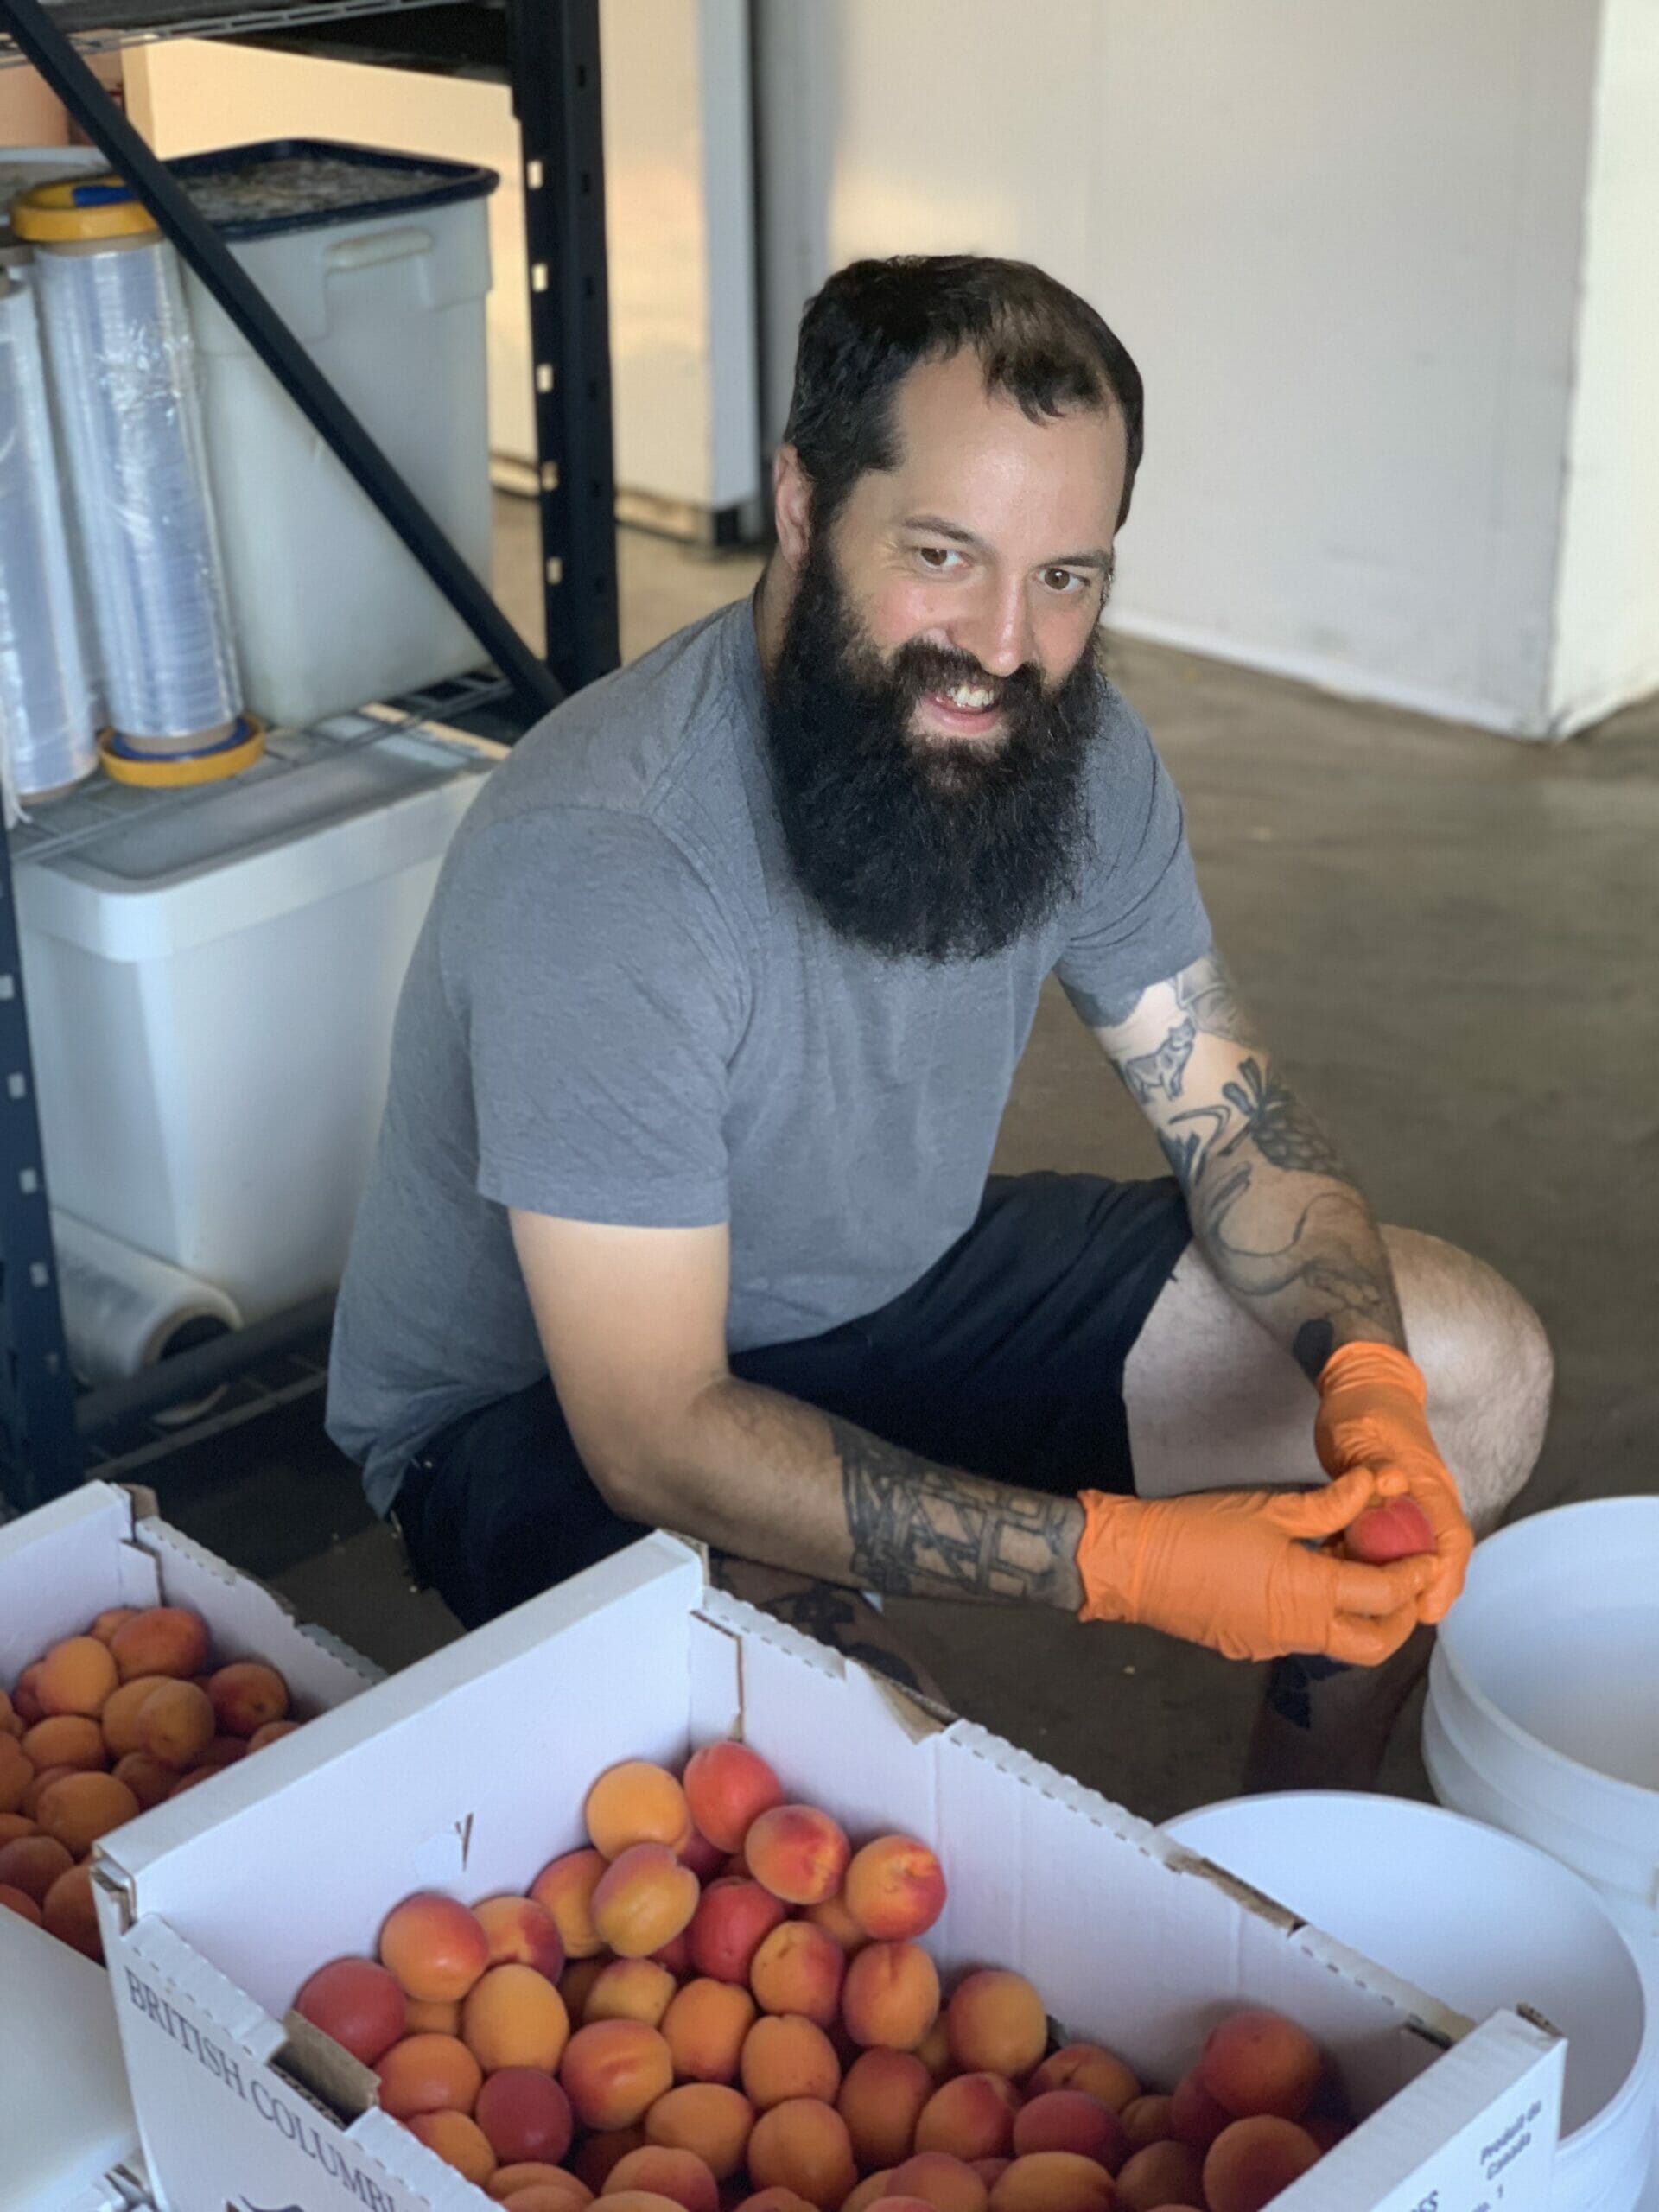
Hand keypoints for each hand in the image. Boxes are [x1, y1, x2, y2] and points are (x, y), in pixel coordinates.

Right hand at [1075, 1471, 1436, 1663]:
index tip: (1429, 1555)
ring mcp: (1272, 1644)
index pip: (1386, 1595)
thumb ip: (1330, 1503)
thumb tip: (1376, 1486)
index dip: (1415, 1574)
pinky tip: (1304, 1575)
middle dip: (1402, 1617)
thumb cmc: (1198, 1530)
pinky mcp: (1249, 1646)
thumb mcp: (1271, 1507)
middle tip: (1404, 1580)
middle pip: (1375, 1644)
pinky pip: (1300, 1636)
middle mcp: (1298, 1631)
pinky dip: (1319, 1613)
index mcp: (1309, 1594)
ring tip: (1351, 1565)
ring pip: (1337, 1642)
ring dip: (1358, 1613)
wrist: (1134, 1565)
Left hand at [1314, 1342, 1471, 1623]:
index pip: (1452, 1540)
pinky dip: (1370, 1562)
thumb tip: (1391, 1485)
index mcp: (1428, 1485)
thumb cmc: (1363, 1407)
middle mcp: (1426, 1501)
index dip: (1445, 1579)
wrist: (1360, 1386)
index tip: (1430, 1611)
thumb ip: (1372, 1462)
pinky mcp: (1389, 1507)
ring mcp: (1409, 1505)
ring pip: (1409, 1555)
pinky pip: (1387, 1544)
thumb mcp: (1361, 1431)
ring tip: (1364, 1604)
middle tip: (1390, 1623)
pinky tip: (1342, 1570)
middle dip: (1420, 1592)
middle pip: (1435, 1557)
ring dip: (1391, 1579)